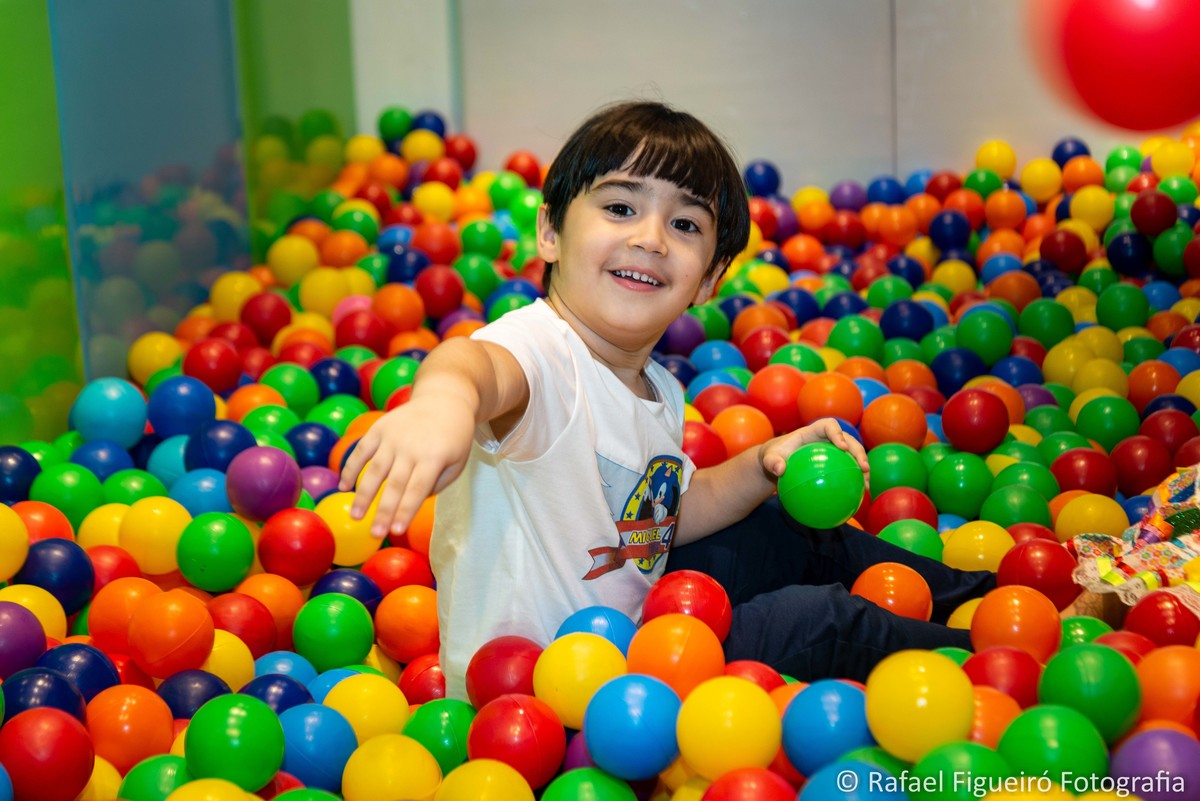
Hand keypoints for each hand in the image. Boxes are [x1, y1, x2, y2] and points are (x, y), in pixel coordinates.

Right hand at [337, 394, 476, 537]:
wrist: (444, 400)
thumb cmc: (453, 439)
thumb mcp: (457, 463)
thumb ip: (435, 485)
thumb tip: (408, 504)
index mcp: (434, 457)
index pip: (417, 490)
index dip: (405, 511)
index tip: (395, 531)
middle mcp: (411, 447)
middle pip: (394, 484)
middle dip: (383, 511)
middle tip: (374, 534)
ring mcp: (393, 436)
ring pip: (374, 469)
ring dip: (363, 494)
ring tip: (356, 516)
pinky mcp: (379, 428)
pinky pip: (361, 450)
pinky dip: (350, 468)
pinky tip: (343, 487)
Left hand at [758, 417, 870, 479]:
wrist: (778, 461)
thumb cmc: (774, 456)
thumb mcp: (769, 458)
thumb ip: (772, 462)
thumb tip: (779, 470)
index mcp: (813, 431)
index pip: (829, 425)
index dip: (837, 433)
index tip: (842, 448)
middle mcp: (827, 438)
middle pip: (848, 440)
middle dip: (858, 452)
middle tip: (863, 468)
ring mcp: (833, 450)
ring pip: (853, 455)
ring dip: (863, 468)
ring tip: (867, 485)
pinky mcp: (835, 463)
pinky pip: (848, 470)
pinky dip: (855, 480)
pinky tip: (859, 496)